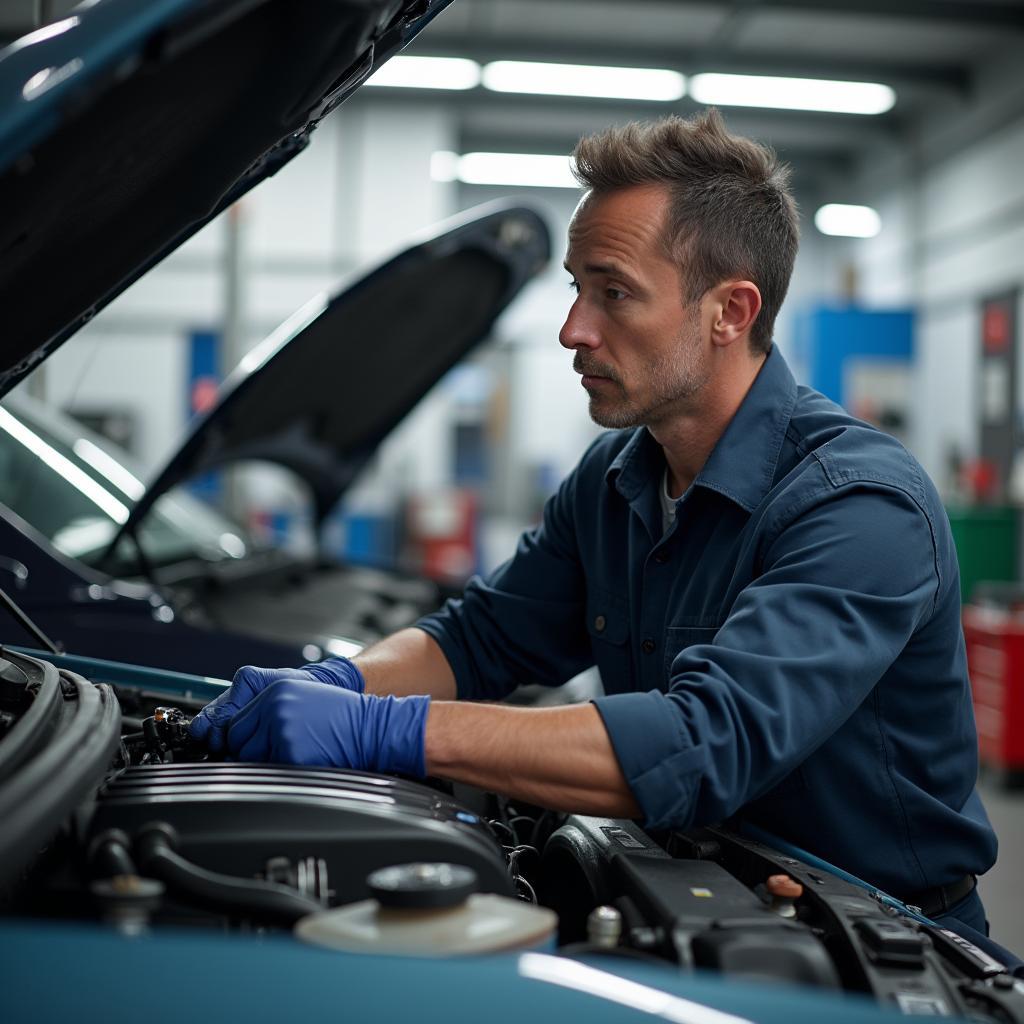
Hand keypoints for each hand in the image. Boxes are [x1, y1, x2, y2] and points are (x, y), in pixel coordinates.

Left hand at [225, 679, 429, 775]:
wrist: (371, 726)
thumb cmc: (342, 717)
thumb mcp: (304, 699)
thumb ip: (272, 712)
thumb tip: (243, 740)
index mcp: (276, 692)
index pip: (238, 723)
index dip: (244, 739)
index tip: (255, 748)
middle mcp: (274, 708)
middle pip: (238, 742)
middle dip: (252, 753)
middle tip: (277, 755)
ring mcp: (281, 730)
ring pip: (251, 759)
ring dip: (266, 763)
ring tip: (294, 757)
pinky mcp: (290, 753)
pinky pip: (271, 771)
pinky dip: (282, 771)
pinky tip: (304, 762)